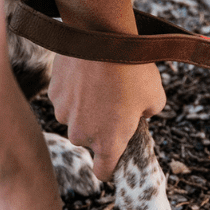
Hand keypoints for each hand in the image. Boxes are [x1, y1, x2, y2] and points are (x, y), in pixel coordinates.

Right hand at [47, 54, 165, 178]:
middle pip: (88, 140)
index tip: (114, 156)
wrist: (102, 37)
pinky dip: (74, 90)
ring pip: (74, 118)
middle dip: (98, 127)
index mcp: (109, 142)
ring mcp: (64, 114)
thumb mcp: (156, 97)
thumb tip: (139, 114)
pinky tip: (86, 73)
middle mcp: (81, 135)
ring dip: (84, 108)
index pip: (103, 172)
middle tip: (114, 102)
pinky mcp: (53, 94)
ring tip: (100, 83)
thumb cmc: (132, 69)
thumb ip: (148, 115)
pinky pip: (64, 99)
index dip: (110, 166)